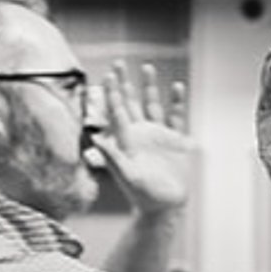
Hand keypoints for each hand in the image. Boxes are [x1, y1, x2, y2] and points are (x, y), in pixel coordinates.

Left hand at [85, 58, 192, 221]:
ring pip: (152, 105)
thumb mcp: (128, 176)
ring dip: (149, 87)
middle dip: (124, 83)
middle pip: (130, 103)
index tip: (109, 75)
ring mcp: (157, 136)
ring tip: (147, 67)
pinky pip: (175, 116)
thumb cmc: (144, 196)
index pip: (117, 111)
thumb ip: (112, 158)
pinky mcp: (174, 141)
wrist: (166, 207)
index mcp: (127, 140)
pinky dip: (177, 102)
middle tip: (118, 64)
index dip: (113, 92)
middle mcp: (140, 134)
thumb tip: (94, 140)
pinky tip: (177, 87)